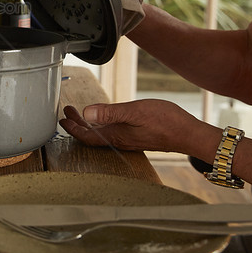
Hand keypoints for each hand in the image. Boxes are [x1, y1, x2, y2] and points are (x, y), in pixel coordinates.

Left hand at [59, 99, 204, 153]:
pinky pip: (113, 132)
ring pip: (102, 134)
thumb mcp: (135, 112)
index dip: (72, 128)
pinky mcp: (138, 136)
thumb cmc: (166, 122)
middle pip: (92, 135)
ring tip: (81, 114)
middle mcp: (120, 140)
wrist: (189, 134)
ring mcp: (129, 139)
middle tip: (68, 113)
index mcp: (116, 135)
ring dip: (89, 124)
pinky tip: (107, 118)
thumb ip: (110, 113)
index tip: (62, 119)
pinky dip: (103, 125)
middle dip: (77, 125)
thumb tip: (86, 112)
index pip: (87, 136)